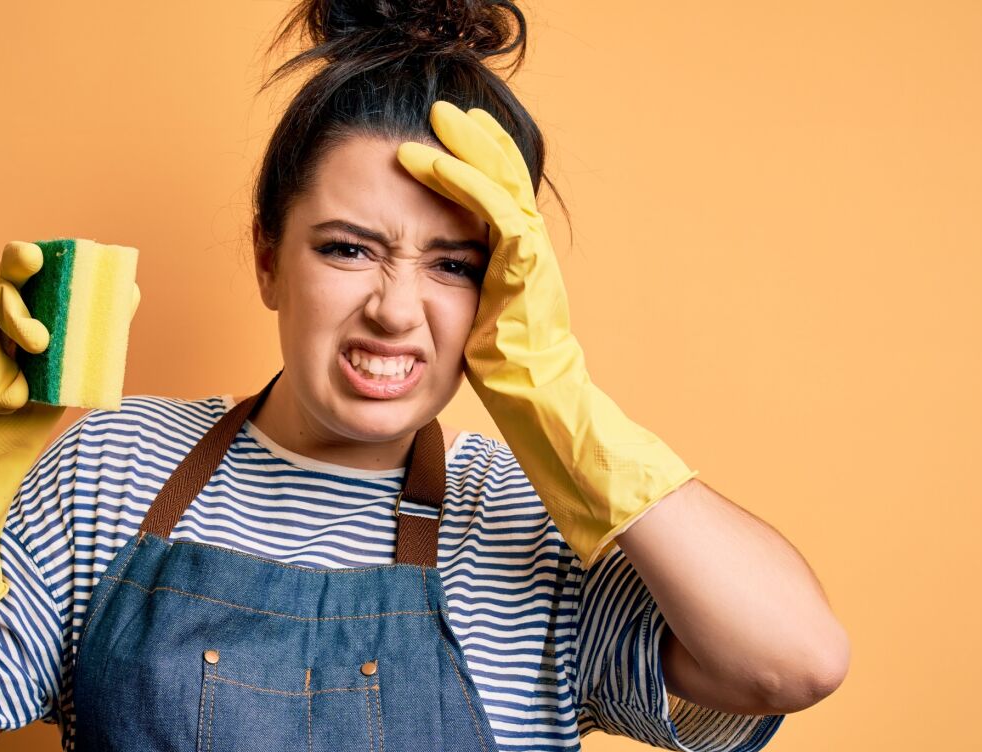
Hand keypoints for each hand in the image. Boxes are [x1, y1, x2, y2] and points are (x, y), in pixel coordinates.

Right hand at [0, 241, 71, 630]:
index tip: (34, 259)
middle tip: (40, 344)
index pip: (17, 267)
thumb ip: (96, 330)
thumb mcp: (71, 368)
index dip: (22, 258)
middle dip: (17, 316)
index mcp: (17, 305)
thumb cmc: (32, 406)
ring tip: (8, 400)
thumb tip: (131, 290)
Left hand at [397, 101, 696, 566]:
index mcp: (520, 264)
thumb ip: (469, 298)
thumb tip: (436, 294)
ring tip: (439, 121)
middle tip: (448, 111)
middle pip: (505, 180)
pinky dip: (463, 183)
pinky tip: (434, 164)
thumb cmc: (515, 380)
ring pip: (501, 185)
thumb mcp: (481, 326)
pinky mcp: (524, 270)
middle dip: (476, 142)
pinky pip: (492, 213)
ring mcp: (532, 259)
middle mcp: (531, 253)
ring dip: (468, 149)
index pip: (498, 201)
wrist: (547, 410)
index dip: (477, 167)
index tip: (447, 140)